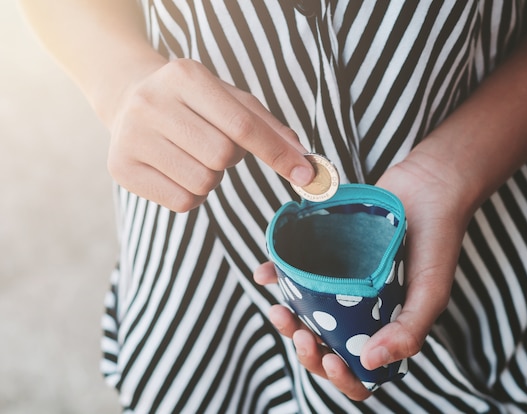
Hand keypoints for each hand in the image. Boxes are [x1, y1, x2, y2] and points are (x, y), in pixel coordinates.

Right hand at [107, 58, 313, 211]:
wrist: (127, 97)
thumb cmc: (191, 101)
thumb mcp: (229, 99)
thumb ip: (267, 126)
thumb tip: (302, 156)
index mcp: (186, 76)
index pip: (243, 126)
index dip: (278, 154)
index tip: (307, 175)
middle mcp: (152, 102)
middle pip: (222, 156)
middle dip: (231, 159)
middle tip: (215, 144)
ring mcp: (132, 136)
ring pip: (202, 183)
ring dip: (211, 178)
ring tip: (193, 156)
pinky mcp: (121, 168)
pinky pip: (182, 202)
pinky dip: (192, 195)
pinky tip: (178, 171)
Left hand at [254, 152, 473, 400]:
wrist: (426, 186)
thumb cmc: (436, 242)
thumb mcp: (431, 291)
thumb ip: (409, 331)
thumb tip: (369, 364)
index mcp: (387, 327)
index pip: (360, 370)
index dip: (341, 376)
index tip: (330, 358)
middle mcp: (362, 311)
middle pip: (327, 346)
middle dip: (307, 348)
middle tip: (299, 332)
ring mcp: (343, 285)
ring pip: (308, 315)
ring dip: (288, 321)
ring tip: (278, 308)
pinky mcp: (327, 256)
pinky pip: (296, 273)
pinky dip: (275, 277)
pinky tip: (264, 275)